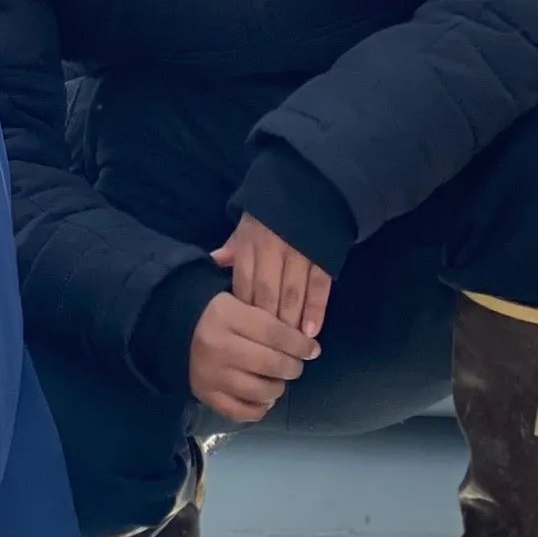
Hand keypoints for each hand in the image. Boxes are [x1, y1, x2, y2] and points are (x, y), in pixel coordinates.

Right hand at [188, 290, 319, 424]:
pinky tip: (262, 398)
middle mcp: (215, 345)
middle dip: (292, 367)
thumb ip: (271, 320)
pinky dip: (260, 408)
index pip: (274, 332)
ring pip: (260, 391)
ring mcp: (209, 373)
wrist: (178, 333)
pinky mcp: (205, 395)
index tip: (312, 350)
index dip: (299, 344)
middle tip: (295, 366)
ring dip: (277, 389)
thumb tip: (307, 345)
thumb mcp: (242, 304)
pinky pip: (243, 412)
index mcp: (226, 315)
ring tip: (276, 380)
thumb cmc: (221, 317)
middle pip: (270, 364)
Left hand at [212, 214, 331, 341]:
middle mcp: (273, 250)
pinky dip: (316, 310)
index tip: (244, 335)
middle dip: (266, 323)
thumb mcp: (247, 221)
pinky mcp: (324, 256)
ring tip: (289, 349)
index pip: (244, 283)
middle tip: (267, 351)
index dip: (245, 310)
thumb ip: (234, 246)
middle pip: (266, 293)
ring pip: (292, 294)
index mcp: (251, 243)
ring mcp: (300, 253)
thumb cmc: (273, 210)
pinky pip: (319, 287)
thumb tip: (213, 262)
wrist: (312, 185)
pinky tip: (311, 332)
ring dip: (290, 323)